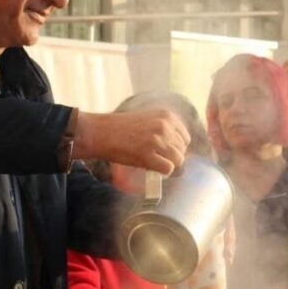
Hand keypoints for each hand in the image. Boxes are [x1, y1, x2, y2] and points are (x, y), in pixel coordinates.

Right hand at [75, 109, 190, 174]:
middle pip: (182, 151)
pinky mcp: (148, 155)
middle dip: (172, 158)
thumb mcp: (149, 119)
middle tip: (157, 159)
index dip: (177, 148)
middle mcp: (165, 126)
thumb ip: (165, 129)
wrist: (101, 132)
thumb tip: (179, 147)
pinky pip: (168, 169)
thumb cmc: (122, 128)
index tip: (165, 151)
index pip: (185, 138)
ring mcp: (157, 140)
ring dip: (167, 165)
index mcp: (167, 116)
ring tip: (154, 163)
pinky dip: (162, 173)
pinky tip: (152, 168)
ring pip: (178, 161)